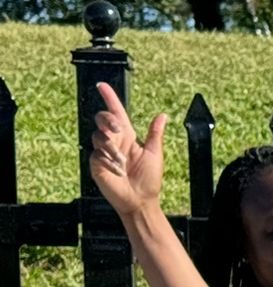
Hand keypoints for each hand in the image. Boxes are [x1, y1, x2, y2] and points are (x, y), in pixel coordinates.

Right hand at [88, 83, 165, 219]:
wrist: (140, 201)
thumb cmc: (149, 180)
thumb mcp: (155, 154)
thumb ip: (155, 134)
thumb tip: (162, 116)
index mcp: (129, 137)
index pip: (116, 113)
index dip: (109, 99)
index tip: (102, 86)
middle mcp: (114, 141)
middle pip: (102, 119)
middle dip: (107, 120)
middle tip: (117, 130)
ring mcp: (103, 151)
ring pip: (98, 135)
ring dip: (111, 147)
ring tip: (122, 163)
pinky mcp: (96, 162)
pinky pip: (97, 154)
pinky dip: (108, 161)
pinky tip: (117, 171)